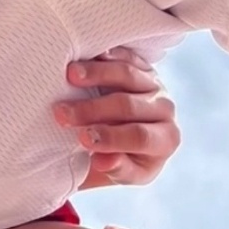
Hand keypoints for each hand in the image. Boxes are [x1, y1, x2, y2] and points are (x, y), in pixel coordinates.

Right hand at [55, 48, 180, 188]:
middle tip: (62, 113)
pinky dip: (104, 55)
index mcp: (166, 140)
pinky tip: (82, 56)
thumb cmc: (127, 160)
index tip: (82, 138)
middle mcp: (166, 110)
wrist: (131, 139)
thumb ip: (118, 169)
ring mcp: (155, 84)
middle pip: (128, 106)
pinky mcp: (143, 66)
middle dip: (93, 110)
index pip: (140, 137)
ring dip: (96, 74)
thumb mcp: (126, 173)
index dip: (111, 137)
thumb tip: (103, 161)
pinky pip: (124, 56)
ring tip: (69, 76)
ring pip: (126, 74)